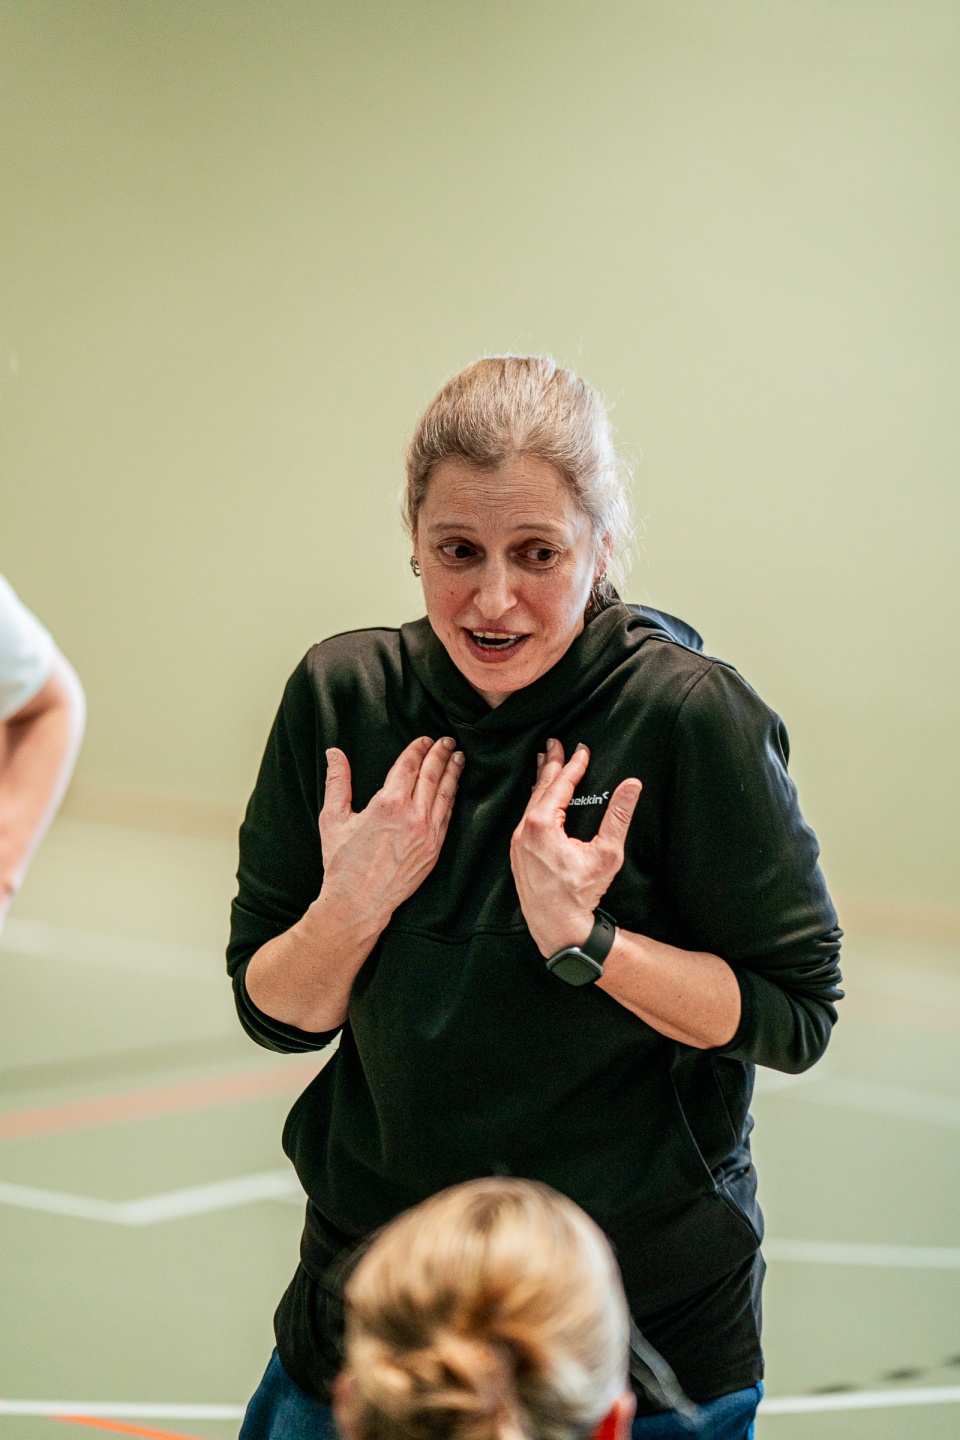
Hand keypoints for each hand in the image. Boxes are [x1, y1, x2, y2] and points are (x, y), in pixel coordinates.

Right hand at [318, 736, 463, 931]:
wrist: (359, 902)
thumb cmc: (342, 863)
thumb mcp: (333, 818)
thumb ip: (337, 782)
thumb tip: (334, 753)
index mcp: (388, 803)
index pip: (409, 766)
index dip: (418, 750)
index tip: (424, 739)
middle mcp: (413, 815)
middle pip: (432, 775)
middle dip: (441, 754)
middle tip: (448, 741)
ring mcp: (428, 833)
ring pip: (445, 794)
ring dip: (453, 773)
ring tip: (458, 758)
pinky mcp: (435, 849)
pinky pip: (447, 816)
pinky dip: (452, 798)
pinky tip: (454, 789)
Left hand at [510, 738, 641, 956]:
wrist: (557, 927)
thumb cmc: (581, 892)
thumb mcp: (607, 853)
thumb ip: (619, 816)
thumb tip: (632, 784)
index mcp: (542, 825)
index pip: (560, 785)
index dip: (573, 765)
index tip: (582, 749)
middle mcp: (524, 830)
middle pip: (540, 788)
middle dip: (551, 764)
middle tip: (555, 743)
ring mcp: (518, 843)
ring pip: (530, 802)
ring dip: (541, 781)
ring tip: (544, 762)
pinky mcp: (518, 854)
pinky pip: (525, 818)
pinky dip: (534, 801)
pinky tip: (538, 798)